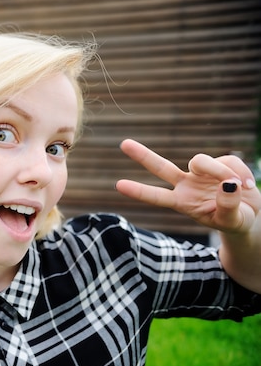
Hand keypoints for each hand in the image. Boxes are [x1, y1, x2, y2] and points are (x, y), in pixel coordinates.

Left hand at [116, 139, 260, 233]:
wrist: (252, 214)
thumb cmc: (236, 221)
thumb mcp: (232, 221)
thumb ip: (227, 206)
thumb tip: (228, 185)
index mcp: (182, 203)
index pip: (157, 197)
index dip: (139, 191)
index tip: (119, 185)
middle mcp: (186, 185)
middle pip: (161, 168)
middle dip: (143, 156)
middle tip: (123, 144)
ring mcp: (201, 173)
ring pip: (201, 161)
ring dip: (221, 172)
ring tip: (240, 187)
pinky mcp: (219, 164)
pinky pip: (229, 161)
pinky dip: (242, 172)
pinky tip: (249, 185)